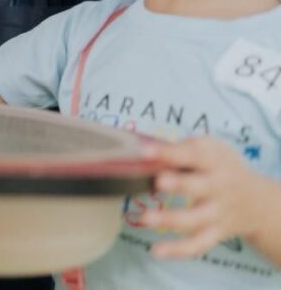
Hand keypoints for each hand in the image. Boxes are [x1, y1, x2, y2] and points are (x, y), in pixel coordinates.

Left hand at [141, 137, 272, 258]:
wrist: (256, 200)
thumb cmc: (219, 166)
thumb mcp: (209, 149)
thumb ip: (180, 149)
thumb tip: (143, 152)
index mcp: (213, 161)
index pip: (193, 154)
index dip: (169, 152)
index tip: (145, 151)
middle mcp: (217, 188)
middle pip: (198, 187)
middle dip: (179, 184)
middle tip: (158, 182)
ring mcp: (217, 213)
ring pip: (195, 219)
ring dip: (169, 219)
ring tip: (144, 218)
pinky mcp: (216, 233)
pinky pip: (197, 244)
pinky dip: (178, 250)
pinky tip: (156, 251)